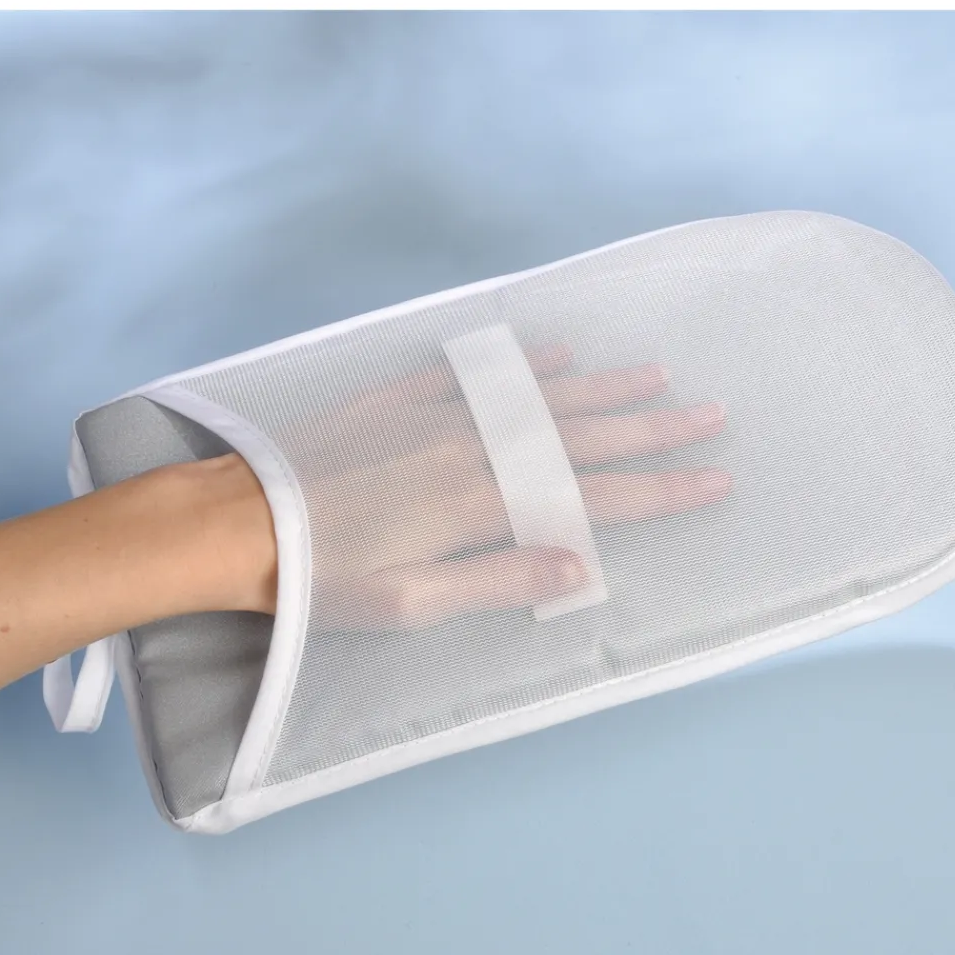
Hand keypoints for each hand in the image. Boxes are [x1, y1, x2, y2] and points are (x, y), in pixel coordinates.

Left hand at [296, 344, 730, 629]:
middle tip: (710, 412)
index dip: (660, 490)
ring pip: (536, 396)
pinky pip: (472, 372)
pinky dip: (518, 362)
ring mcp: (435, 415)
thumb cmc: (325, 576)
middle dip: (652, 428)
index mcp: (480, 502)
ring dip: (600, 387)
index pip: (593, 496)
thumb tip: (582, 566)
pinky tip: (553, 352)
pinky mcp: (398, 399)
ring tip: (655, 375)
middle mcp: (470, 447)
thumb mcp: (412, 602)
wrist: (240, 519)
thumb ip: (500, 582)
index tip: (715, 479)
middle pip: (580, 435)